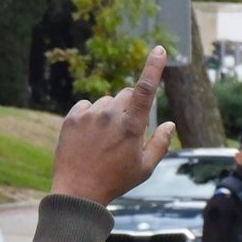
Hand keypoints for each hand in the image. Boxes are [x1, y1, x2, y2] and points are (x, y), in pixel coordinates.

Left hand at [50, 45, 177, 205]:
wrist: (77, 192)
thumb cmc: (115, 181)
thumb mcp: (145, 168)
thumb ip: (161, 143)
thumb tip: (170, 124)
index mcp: (132, 126)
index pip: (146, 89)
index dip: (154, 67)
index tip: (159, 50)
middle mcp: (110, 115)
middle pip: (127, 94)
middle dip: (132, 105)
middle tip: (126, 129)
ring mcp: (89, 116)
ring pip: (106, 101)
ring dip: (110, 112)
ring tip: (104, 140)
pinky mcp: (71, 118)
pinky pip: (86, 106)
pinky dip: (91, 115)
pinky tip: (89, 135)